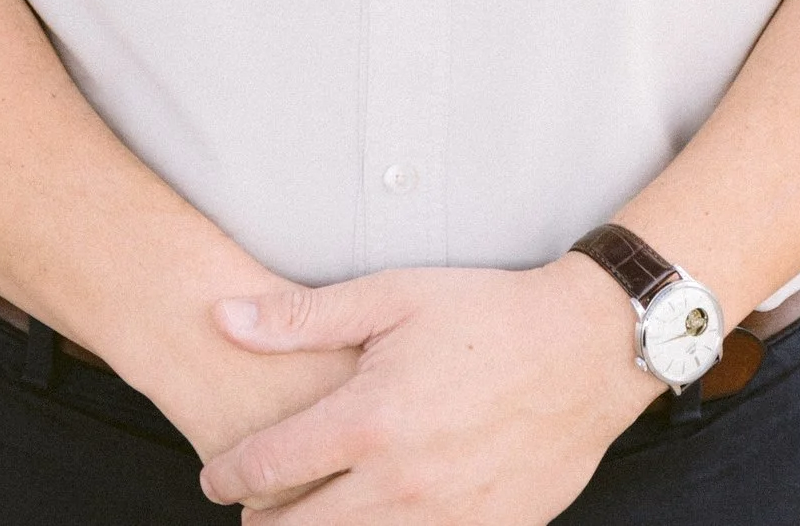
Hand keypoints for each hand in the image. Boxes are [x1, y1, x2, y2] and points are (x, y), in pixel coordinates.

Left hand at [195, 255, 660, 519]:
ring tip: (303, 517)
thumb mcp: (390, 296)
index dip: (227, 476)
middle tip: (251, 510)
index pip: (267, 467)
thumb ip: (300, 318)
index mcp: (367, 420)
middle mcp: (398, 482)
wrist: (583, 350)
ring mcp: (443, 519)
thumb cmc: (484, 313)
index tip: (216, 475)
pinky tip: (376, 518)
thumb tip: (221, 318)